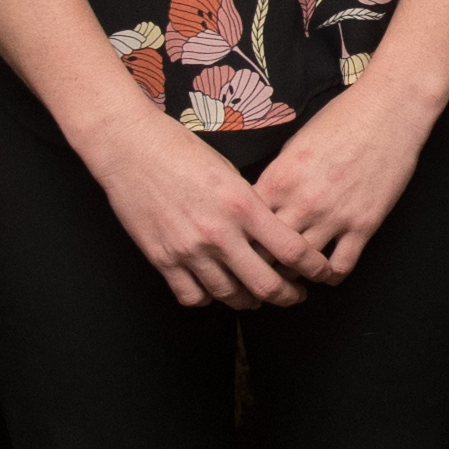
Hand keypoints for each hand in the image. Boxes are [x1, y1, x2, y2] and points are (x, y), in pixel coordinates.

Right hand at [77, 100, 324, 308]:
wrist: (129, 147)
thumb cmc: (180, 150)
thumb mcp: (229, 172)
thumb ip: (252, 206)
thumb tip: (272, 233)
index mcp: (242, 205)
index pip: (292, 250)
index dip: (314, 268)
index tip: (320, 272)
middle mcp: (218, 232)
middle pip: (266, 285)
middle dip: (287, 296)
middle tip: (293, 295)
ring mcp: (188, 249)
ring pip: (230, 296)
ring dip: (248, 301)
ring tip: (256, 297)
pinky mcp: (162, 259)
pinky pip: (192, 296)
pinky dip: (208, 298)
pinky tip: (215, 289)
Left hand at [248, 73, 439, 289]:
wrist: (389, 110)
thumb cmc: (341, 119)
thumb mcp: (295, 143)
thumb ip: (277, 177)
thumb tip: (264, 202)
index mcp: (279, 179)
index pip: (246, 224)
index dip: (242, 239)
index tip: (245, 246)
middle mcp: (302, 202)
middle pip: (268, 252)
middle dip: (262, 263)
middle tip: (264, 270)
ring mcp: (334, 216)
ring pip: (302, 266)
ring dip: (296, 273)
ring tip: (294, 273)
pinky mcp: (364, 225)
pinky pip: (341, 266)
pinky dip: (331, 275)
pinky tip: (327, 271)